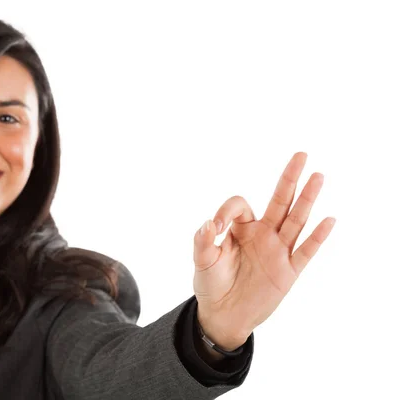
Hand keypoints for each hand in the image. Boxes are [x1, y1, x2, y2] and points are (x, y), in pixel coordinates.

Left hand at [192, 152, 335, 350]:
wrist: (224, 315)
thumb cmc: (211, 285)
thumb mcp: (202, 262)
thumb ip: (202, 242)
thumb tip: (209, 222)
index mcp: (241, 228)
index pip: (241, 205)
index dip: (227, 210)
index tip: (215, 228)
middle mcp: (262, 234)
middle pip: (279, 201)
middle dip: (289, 179)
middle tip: (301, 155)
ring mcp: (277, 251)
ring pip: (295, 220)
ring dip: (306, 200)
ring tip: (318, 176)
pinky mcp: (288, 271)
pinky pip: (305, 251)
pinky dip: (317, 238)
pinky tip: (329, 220)